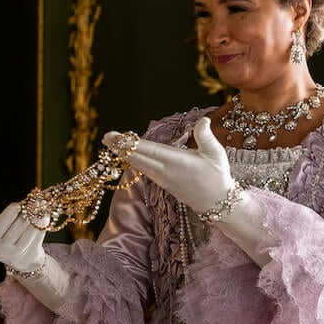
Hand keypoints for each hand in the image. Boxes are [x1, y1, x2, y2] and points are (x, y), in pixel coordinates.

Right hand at [0, 202, 46, 272]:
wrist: (21, 260)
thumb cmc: (11, 237)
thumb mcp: (6, 226)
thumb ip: (17, 213)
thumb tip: (37, 200)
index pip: (6, 217)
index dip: (17, 207)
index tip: (23, 203)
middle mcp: (1, 249)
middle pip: (21, 222)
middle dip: (30, 210)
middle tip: (38, 201)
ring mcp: (16, 255)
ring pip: (32, 228)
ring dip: (39, 216)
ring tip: (42, 208)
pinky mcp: (30, 257)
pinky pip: (40, 236)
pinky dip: (44, 224)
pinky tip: (46, 217)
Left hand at [107, 116, 235, 214]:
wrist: (217, 203)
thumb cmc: (217, 176)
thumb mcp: (216, 154)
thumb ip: (206, 137)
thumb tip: (203, 121)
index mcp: (176, 162)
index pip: (150, 150)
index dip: (132, 143)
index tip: (118, 136)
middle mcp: (165, 171)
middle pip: (138, 158)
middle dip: (121, 148)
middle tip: (105, 136)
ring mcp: (162, 178)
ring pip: (139, 164)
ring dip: (124, 154)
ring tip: (110, 144)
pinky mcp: (162, 182)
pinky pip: (143, 170)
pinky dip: (133, 161)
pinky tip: (125, 155)